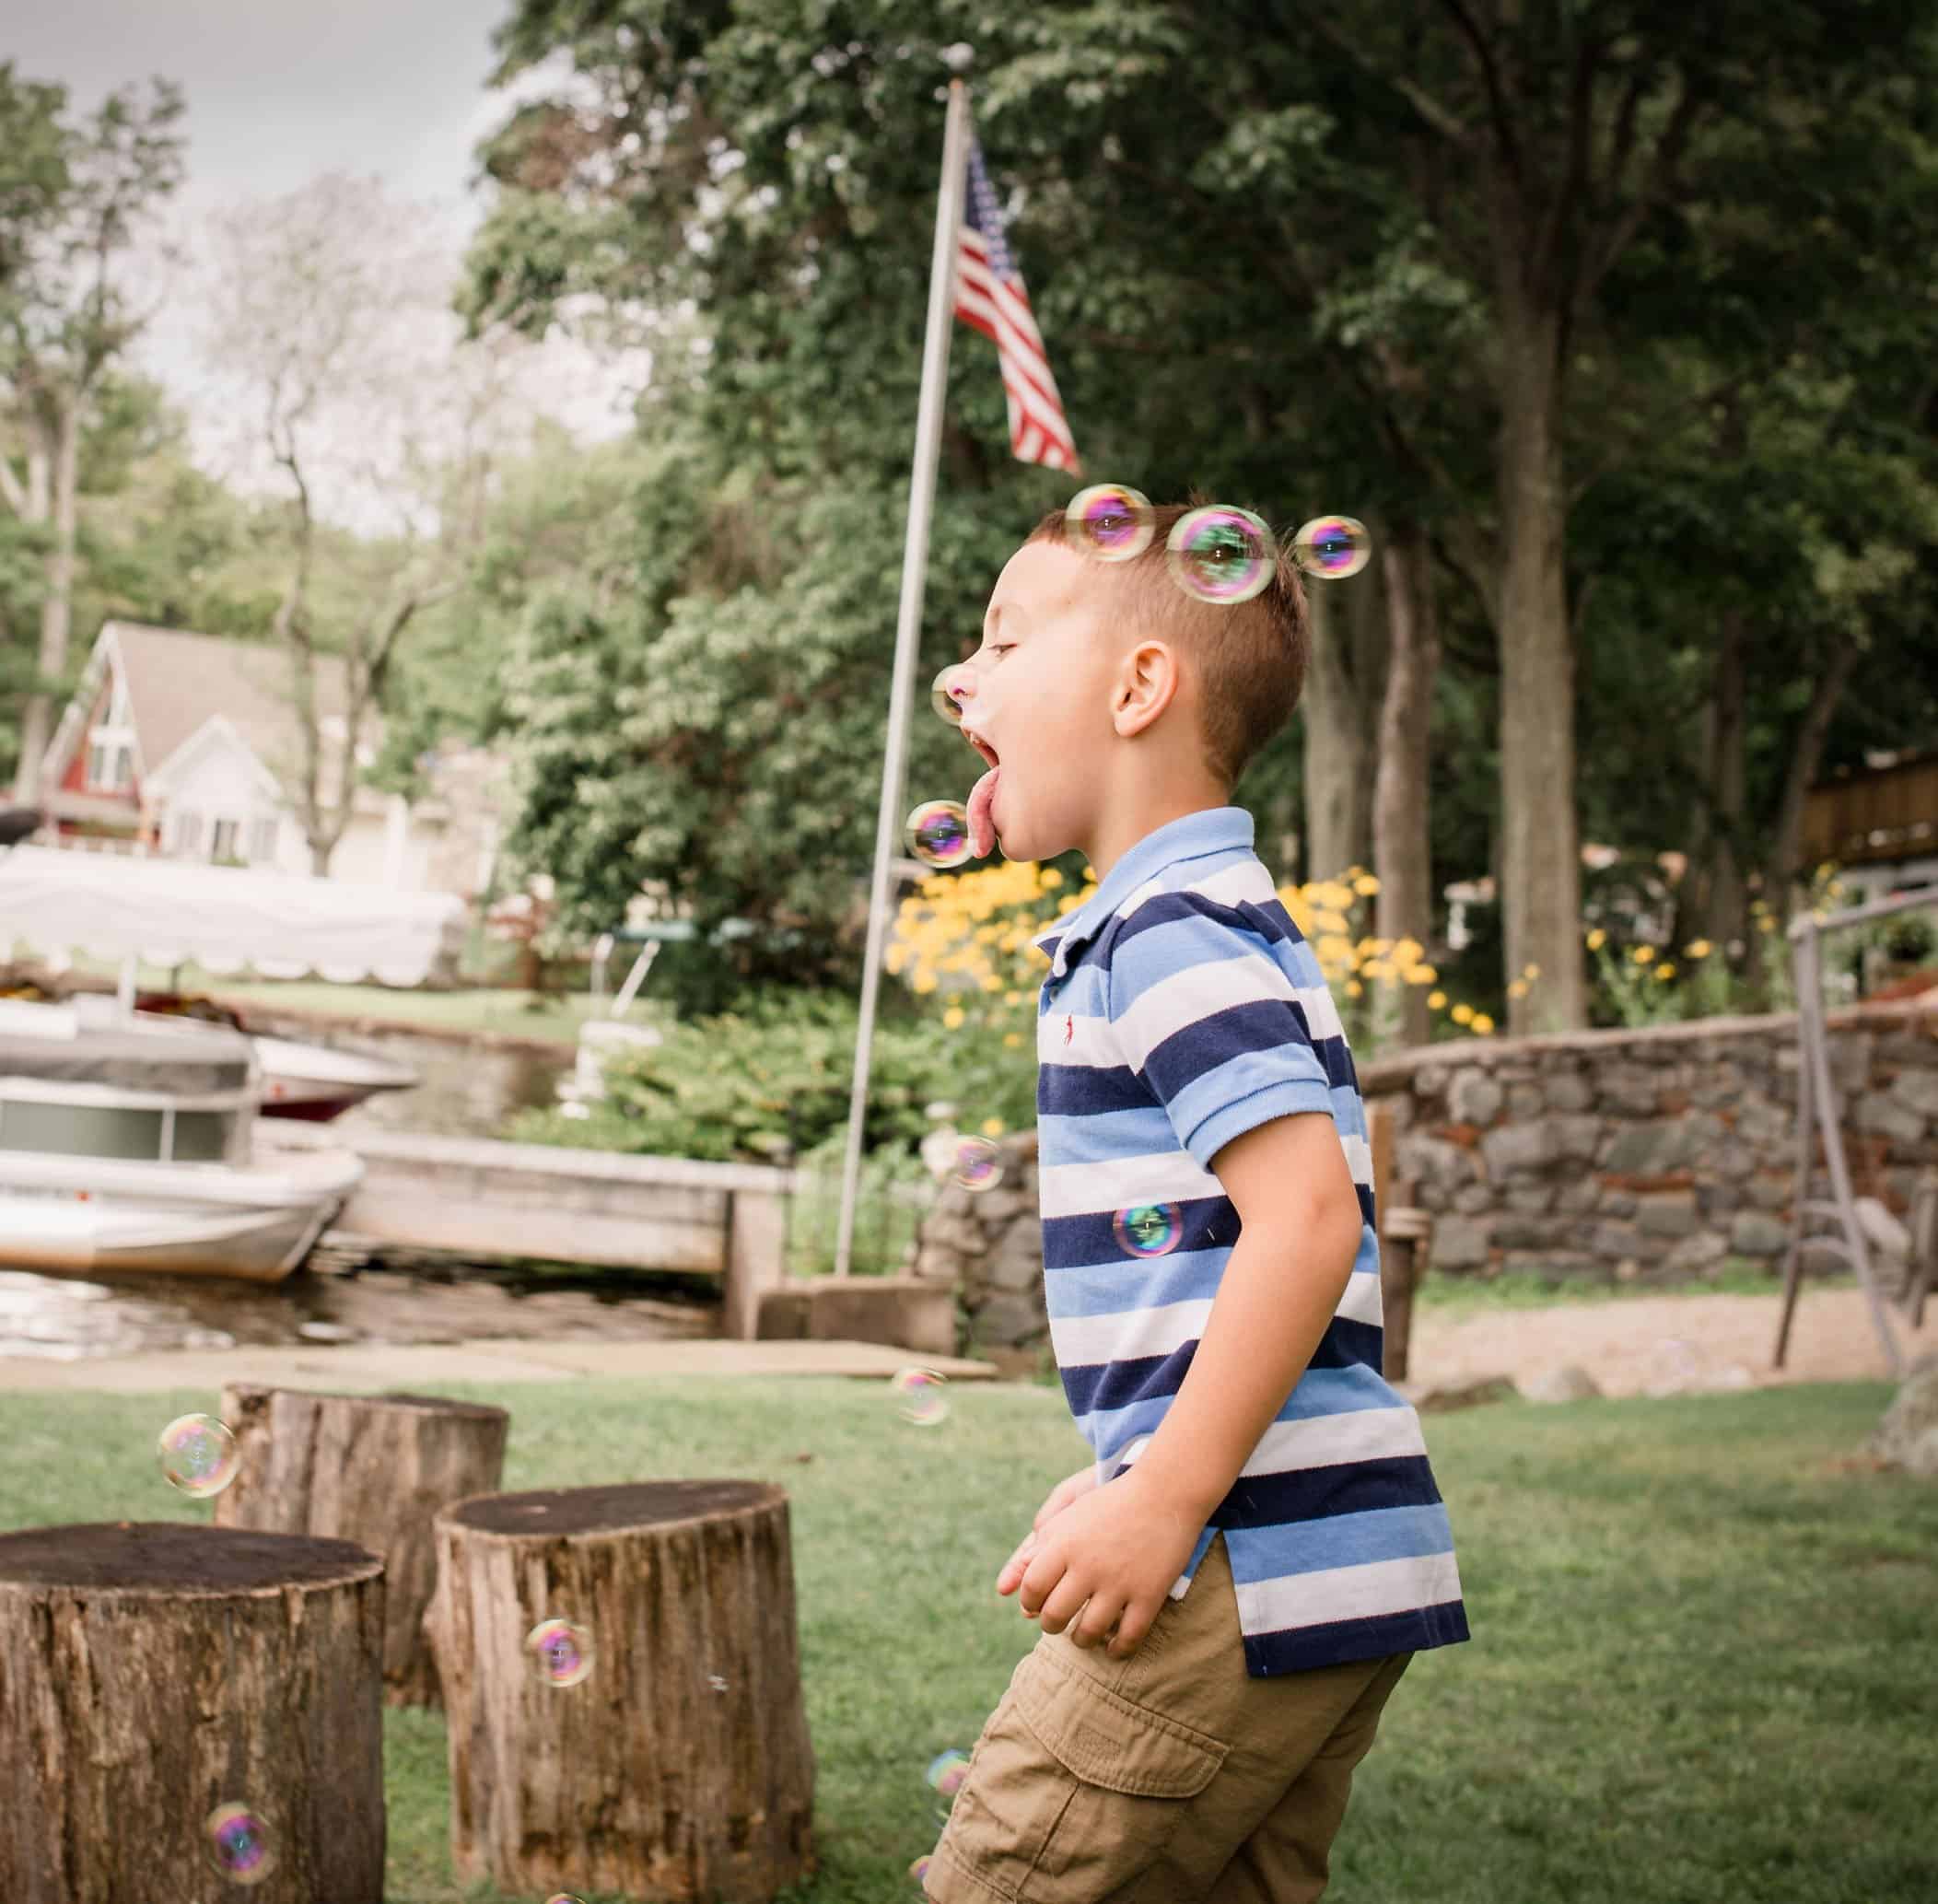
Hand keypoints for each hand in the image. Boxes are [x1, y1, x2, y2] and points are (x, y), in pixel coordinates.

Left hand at [1005, 1467, 1201, 1662]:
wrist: (1165, 1492)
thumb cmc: (1112, 1503)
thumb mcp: (1071, 1516)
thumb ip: (1041, 1547)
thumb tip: (1015, 1583)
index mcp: (1065, 1544)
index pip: (1032, 1588)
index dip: (1030, 1600)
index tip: (1036, 1602)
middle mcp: (1089, 1566)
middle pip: (1055, 1615)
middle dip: (1052, 1624)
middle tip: (1057, 1623)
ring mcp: (1120, 1583)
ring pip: (1089, 1632)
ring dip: (1082, 1640)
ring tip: (1082, 1635)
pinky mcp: (1149, 1595)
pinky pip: (1128, 1637)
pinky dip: (1117, 1649)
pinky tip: (1112, 1648)